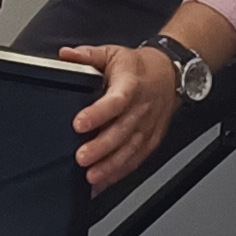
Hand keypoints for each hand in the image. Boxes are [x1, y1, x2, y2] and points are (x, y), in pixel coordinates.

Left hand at [58, 42, 179, 191]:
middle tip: (82, 158)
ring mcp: (148, 126)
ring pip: (131, 149)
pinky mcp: (152, 140)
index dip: (98, 113)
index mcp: (130, 85)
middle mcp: (141, 108)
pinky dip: (121, 172)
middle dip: (102, 147)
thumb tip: (66, 55)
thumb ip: (87, 55)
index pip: (115, 101)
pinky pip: (137, 158)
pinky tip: (104, 181)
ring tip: (92, 176)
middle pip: (122, 131)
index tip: (79, 124)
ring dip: (111, 165)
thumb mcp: (112, 53)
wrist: (169, 75)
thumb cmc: (138, 67)